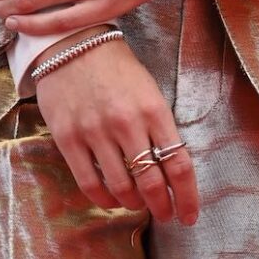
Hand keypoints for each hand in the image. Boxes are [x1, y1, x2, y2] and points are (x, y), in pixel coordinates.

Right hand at [33, 30, 198, 223]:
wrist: (73, 43)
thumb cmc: (118, 69)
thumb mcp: (149, 92)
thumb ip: (160, 129)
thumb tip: (170, 172)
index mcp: (154, 109)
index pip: (179, 165)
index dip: (188, 197)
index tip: (189, 216)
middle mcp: (127, 123)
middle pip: (152, 183)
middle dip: (163, 207)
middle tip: (166, 215)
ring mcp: (95, 132)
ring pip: (122, 189)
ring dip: (135, 204)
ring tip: (139, 204)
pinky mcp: (68, 138)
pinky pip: (89, 184)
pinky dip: (104, 200)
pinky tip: (112, 200)